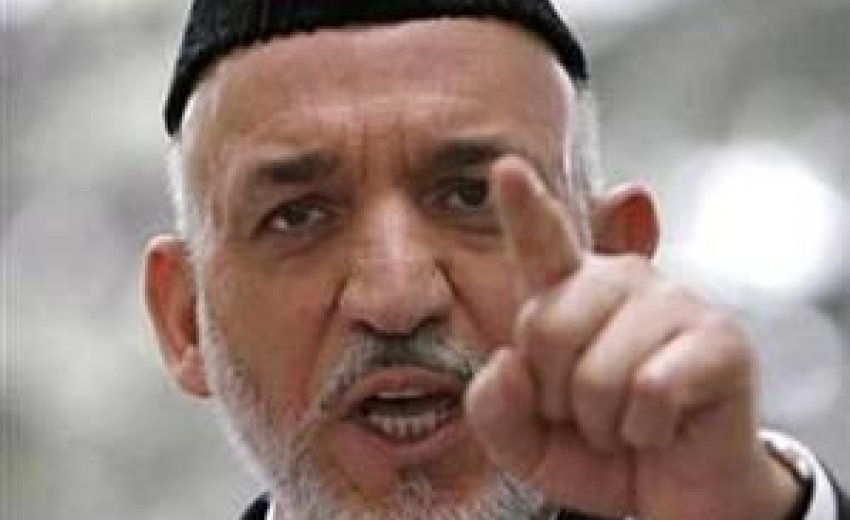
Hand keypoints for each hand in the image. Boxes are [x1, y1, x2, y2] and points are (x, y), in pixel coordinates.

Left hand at [465, 158, 800, 519]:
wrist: (674, 495)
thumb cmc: (599, 453)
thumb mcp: (525, 442)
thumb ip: (495, 408)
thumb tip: (508, 361)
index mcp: (566, 294)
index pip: (541, 241)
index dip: (524, 206)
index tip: (504, 168)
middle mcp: (620, 281)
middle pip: (546, 324)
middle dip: (555, 394)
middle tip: (586, 412)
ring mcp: (674, 302)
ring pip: (598, 370)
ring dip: (603, 422)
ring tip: (625, 420)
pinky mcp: (721, 339)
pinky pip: (651, 390)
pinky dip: (644, 430)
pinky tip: (662, 425)